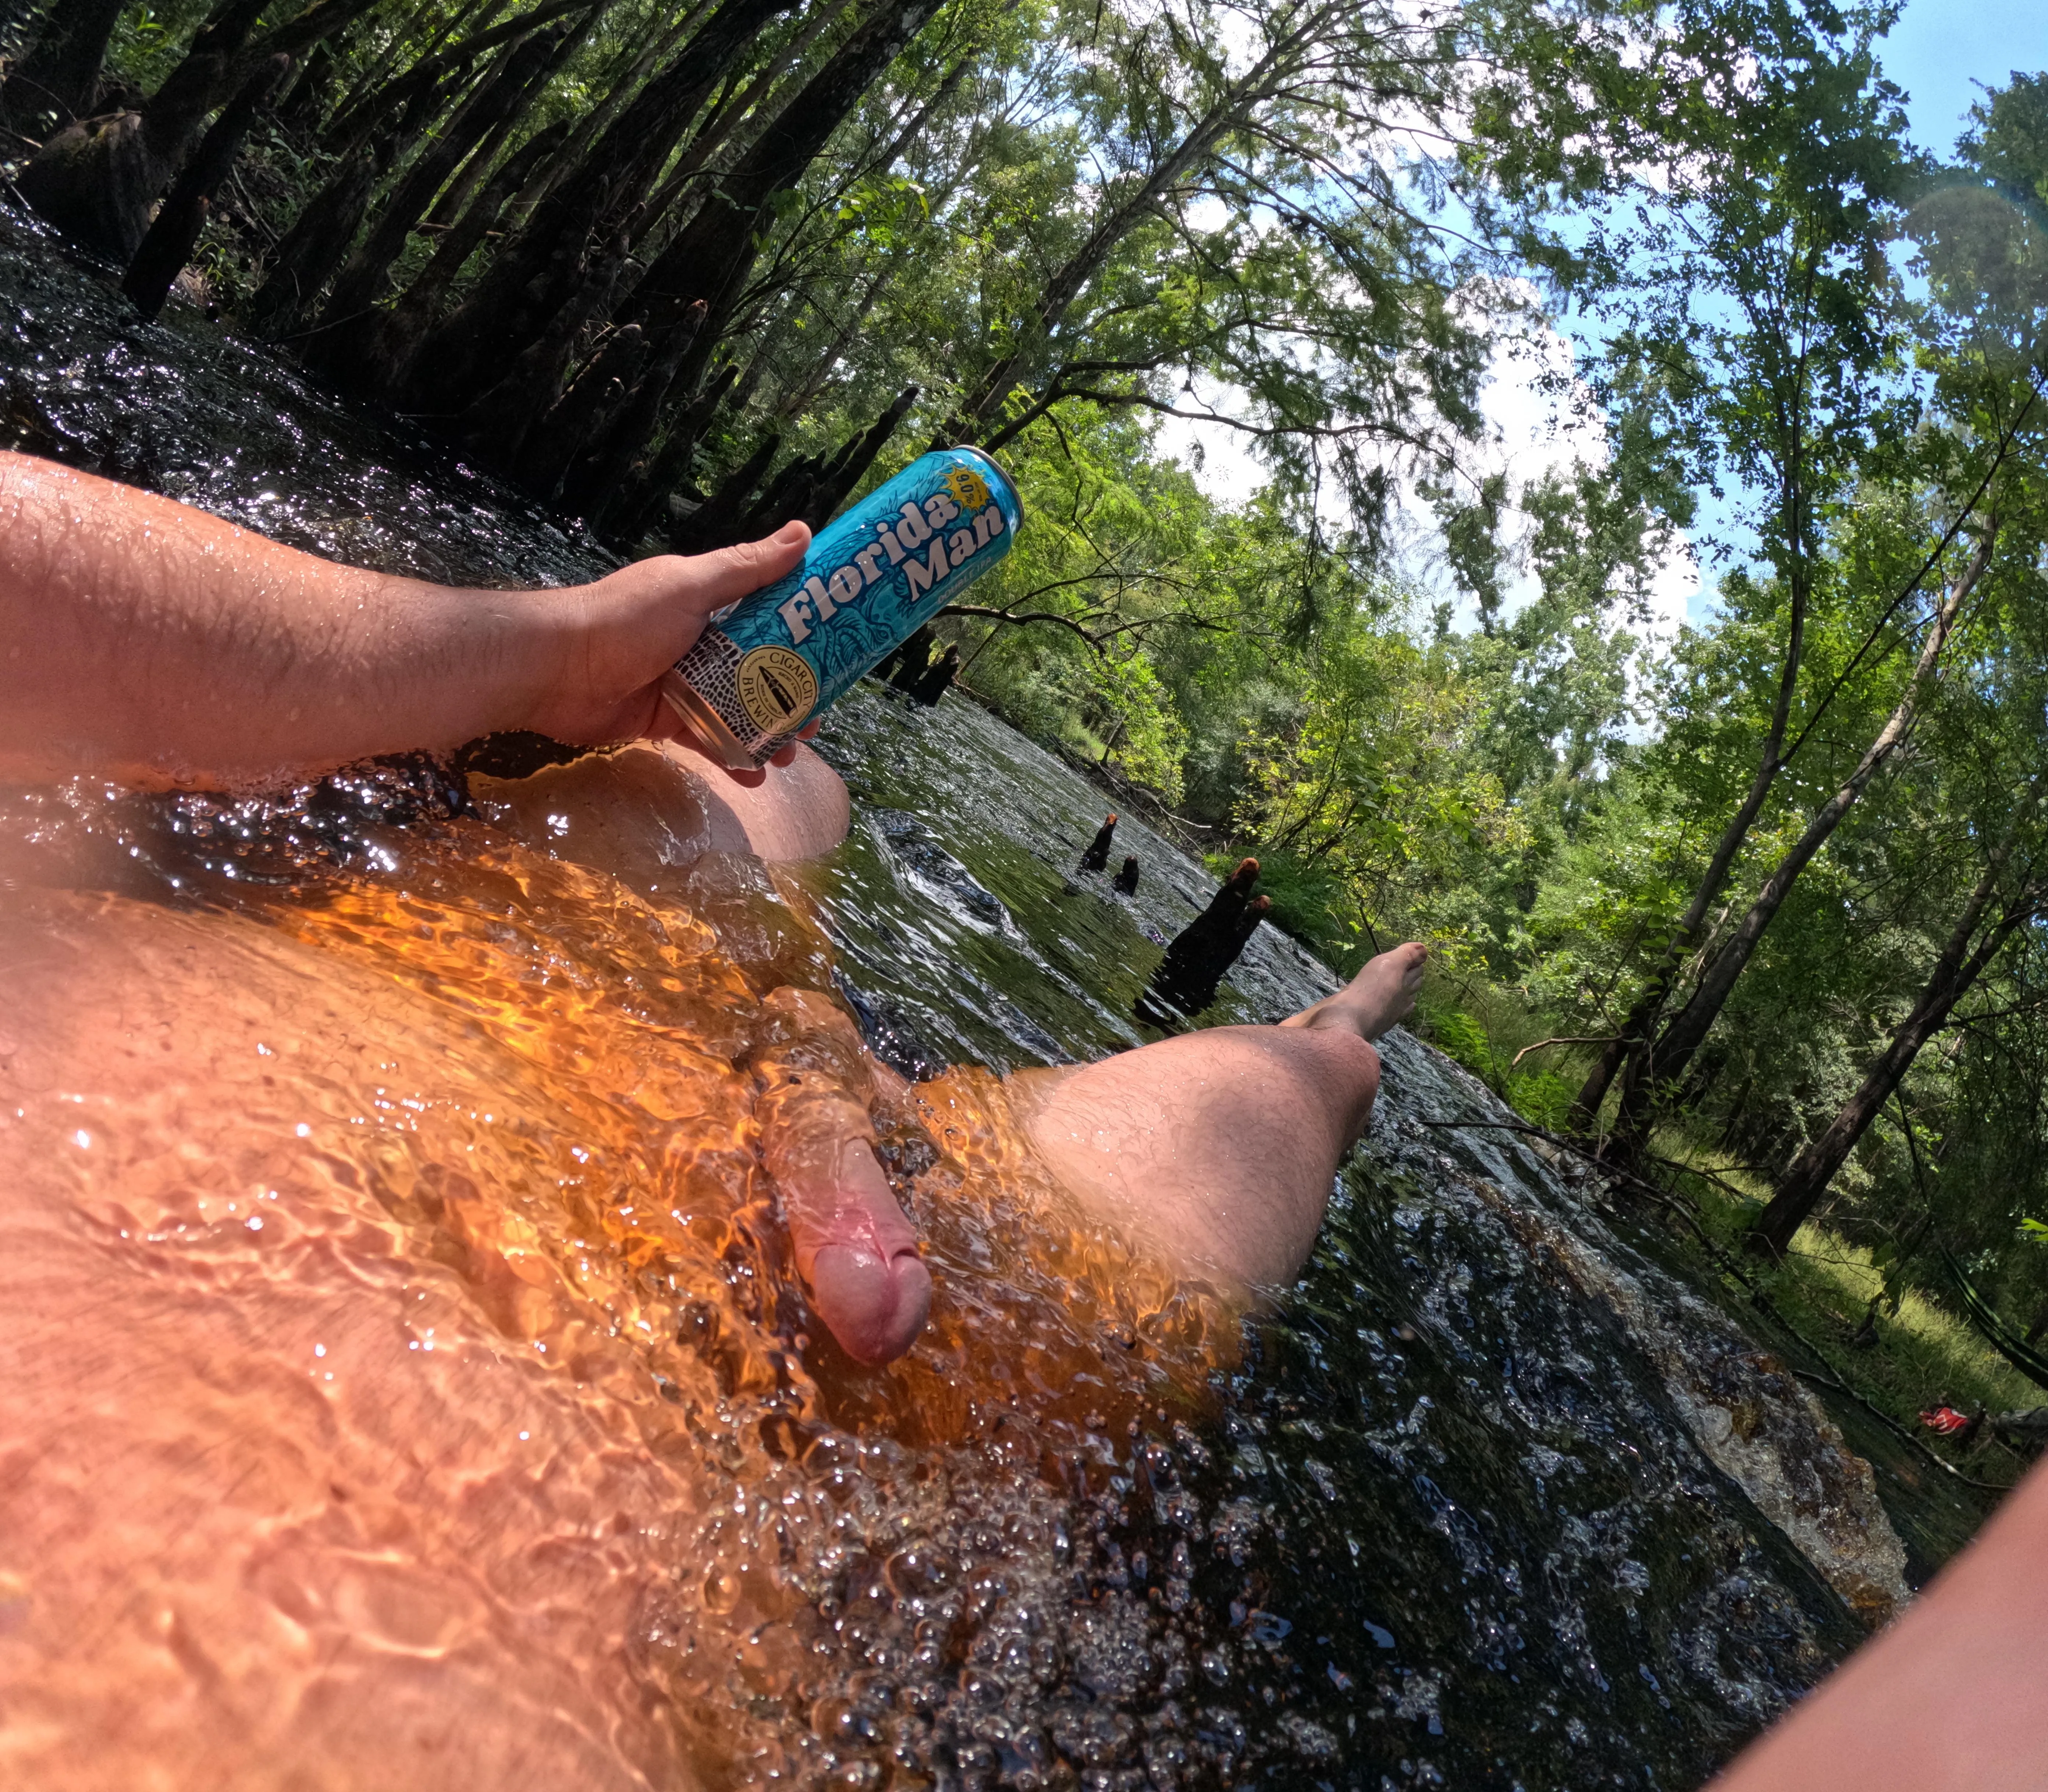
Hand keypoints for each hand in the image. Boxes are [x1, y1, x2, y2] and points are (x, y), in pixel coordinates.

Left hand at [521, 521, 819, 775]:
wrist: (556, 669)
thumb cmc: (625, 620)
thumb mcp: (691, 586)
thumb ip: (746, 567)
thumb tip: (804, 532)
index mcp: (708, 604)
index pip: (768, 616)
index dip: (803, 636)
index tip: (837, 655)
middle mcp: (700, 643)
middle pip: (759, 671)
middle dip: (791, 697)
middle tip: (816, 722)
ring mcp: (683, 684)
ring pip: (738, 710)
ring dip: (767, 733)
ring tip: (790, 755)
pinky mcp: (664, 721)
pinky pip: (707, 740)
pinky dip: (731, 758)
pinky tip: (754, 776)